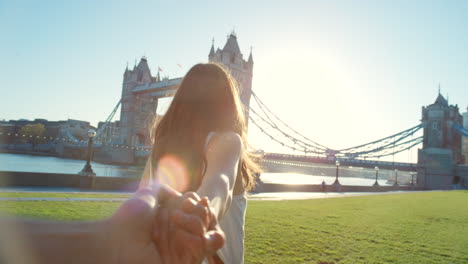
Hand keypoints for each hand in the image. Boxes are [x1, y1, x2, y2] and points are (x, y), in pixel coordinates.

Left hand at [106, 184, 223, 263]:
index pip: (197, 211)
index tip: (189, 198)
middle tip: (185, 205)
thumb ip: (165, 189)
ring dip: (197, 221)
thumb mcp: (148, 194)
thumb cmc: (128, 219)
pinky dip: (196, 236)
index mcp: (170, 221)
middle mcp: (177, 235)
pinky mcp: (183, 262)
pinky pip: (201, 248)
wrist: (116, 243)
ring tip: (177, 218)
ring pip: (207, 234)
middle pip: (205, 222)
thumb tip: (181, 195)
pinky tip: (180, 231)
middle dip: (200, 210)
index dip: (198, 203)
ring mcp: (181, 249)